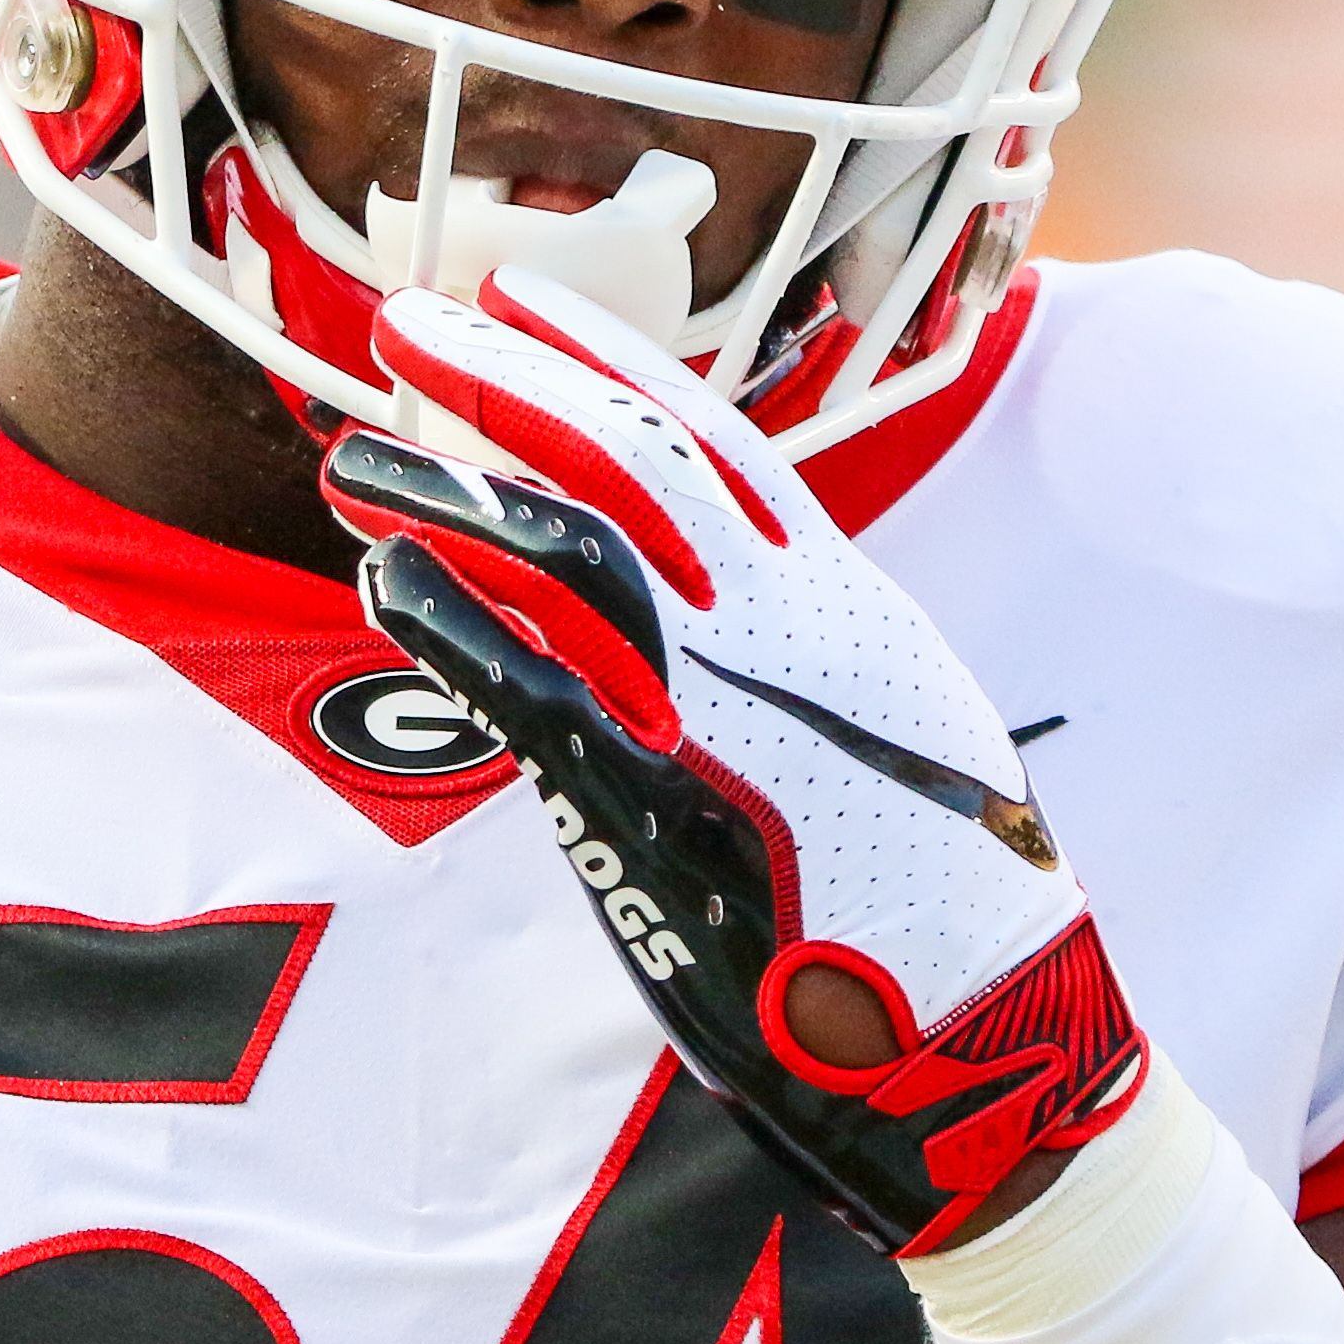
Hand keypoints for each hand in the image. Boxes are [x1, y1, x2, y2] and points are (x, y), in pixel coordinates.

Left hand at [322, 272, 1148, 1256]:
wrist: (991, 1046)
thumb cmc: (942, 908)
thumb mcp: (898, 733)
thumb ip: (810, 660)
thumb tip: (748, 617)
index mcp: (841, 604)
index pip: (708, 437)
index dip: (606, 356)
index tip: (521, 297)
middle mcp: (786, 627)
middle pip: (625, 456)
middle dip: (505, 377)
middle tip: (405, 319)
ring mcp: (725, 708)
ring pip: (568, 544)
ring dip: (447, 485)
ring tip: (352, 453)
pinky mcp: (665, 806)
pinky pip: (531, 687)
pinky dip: (448, 620)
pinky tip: (384, 579)